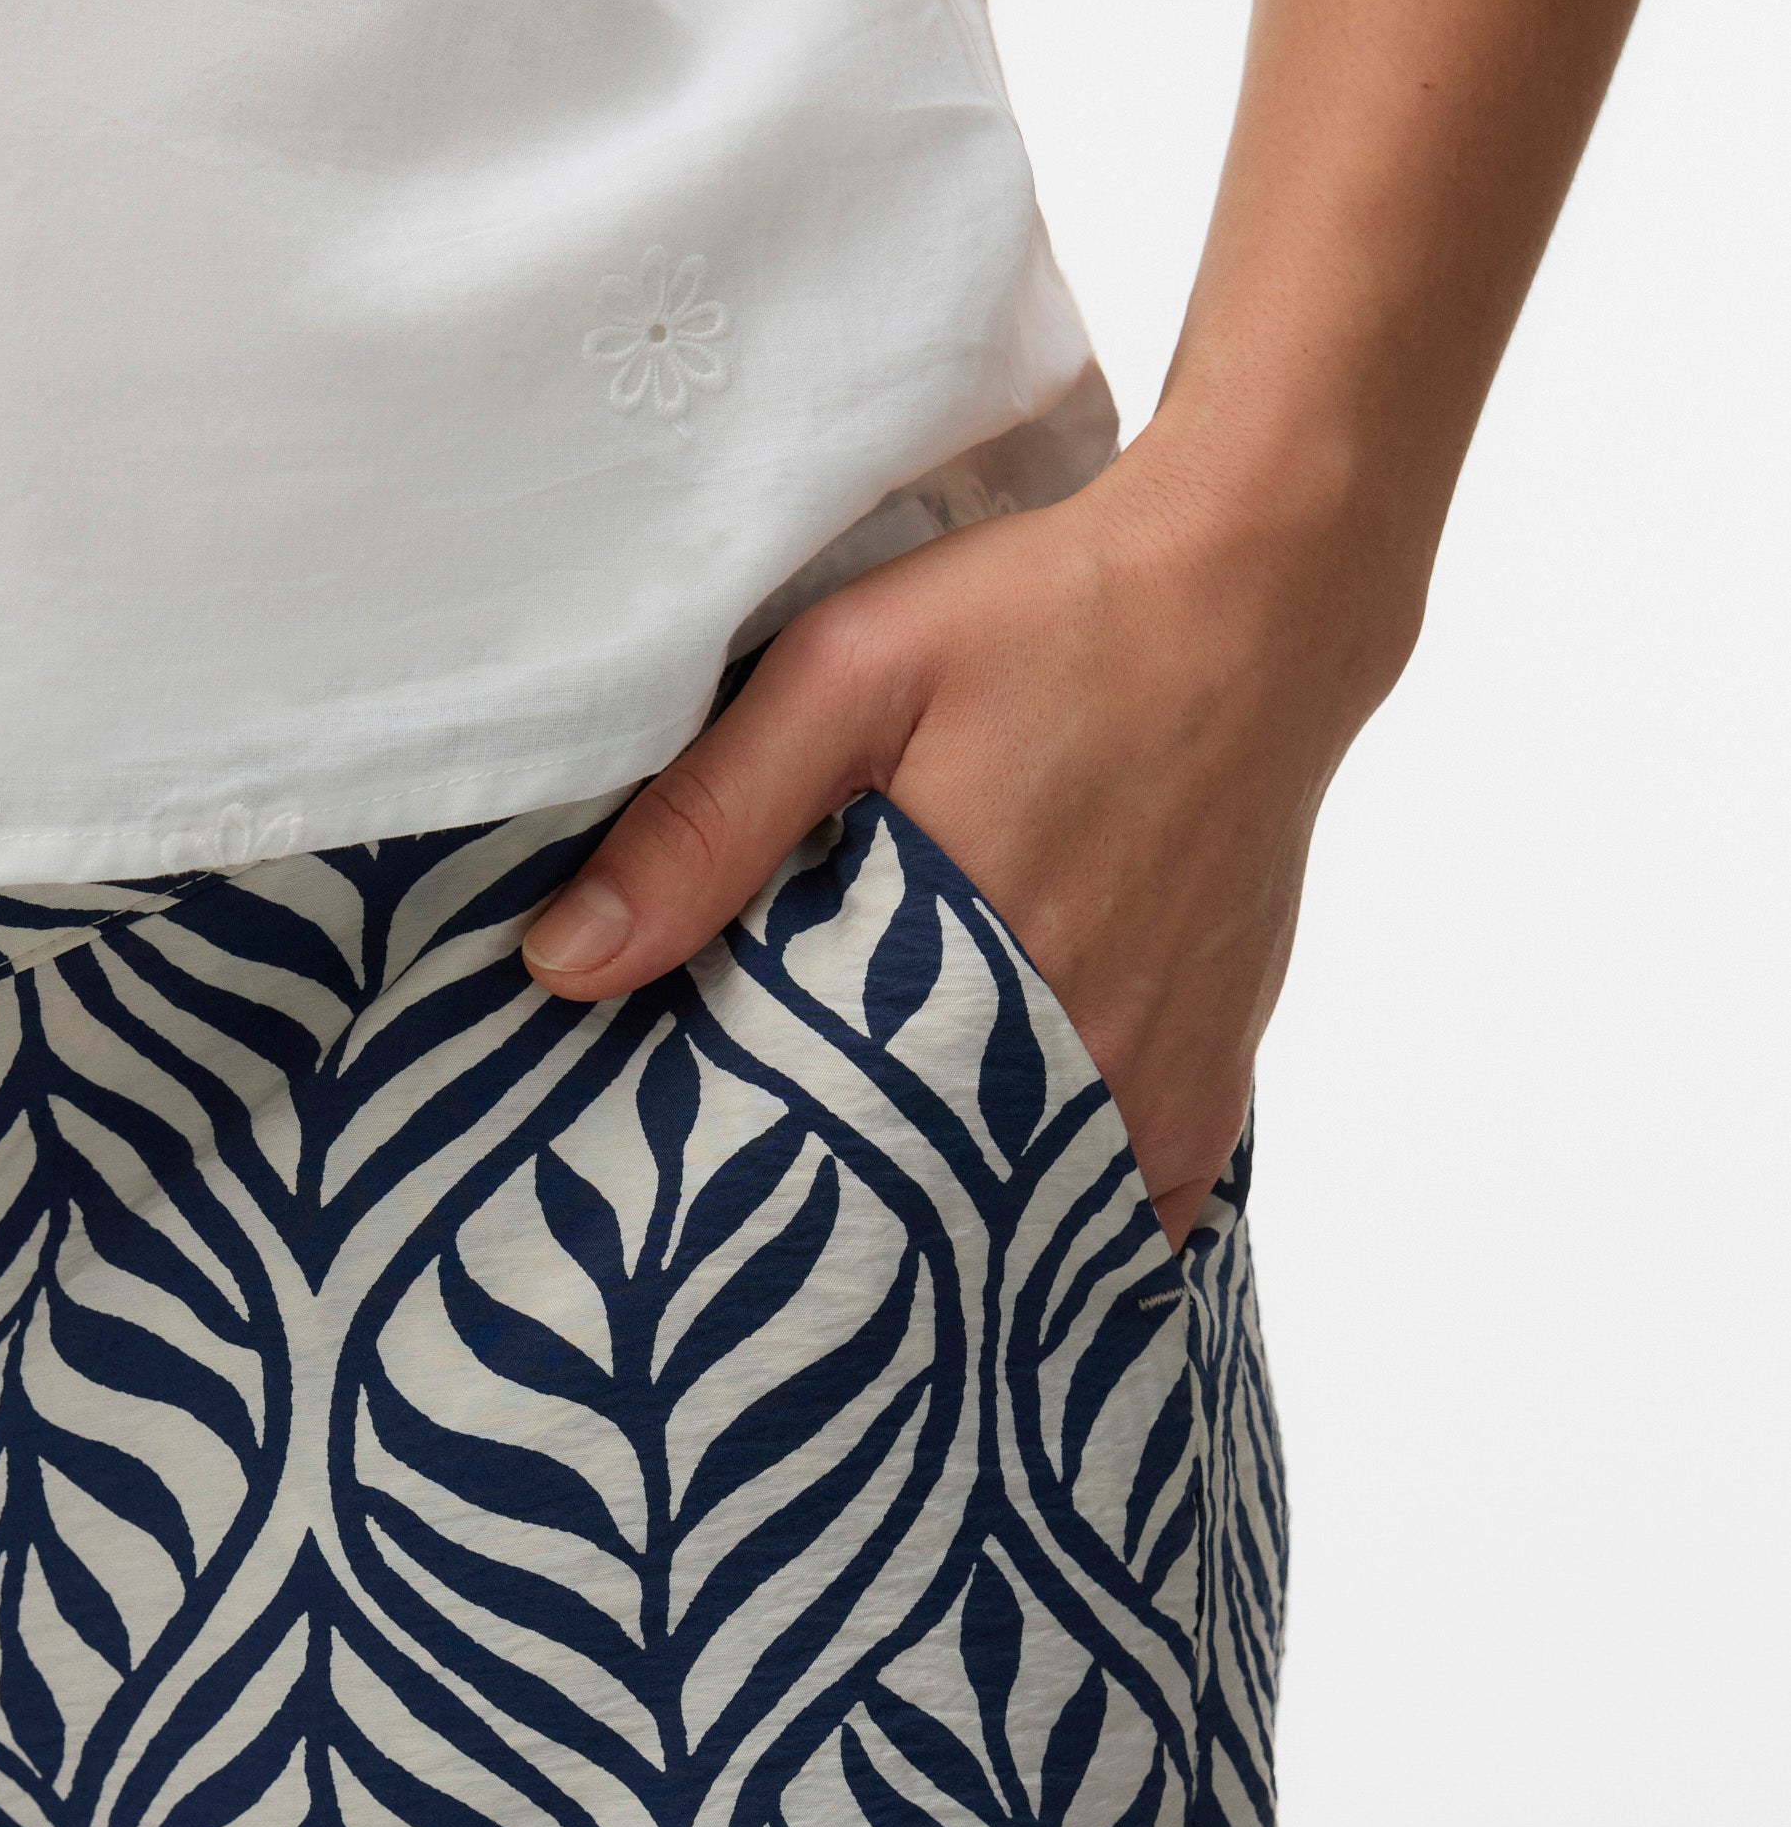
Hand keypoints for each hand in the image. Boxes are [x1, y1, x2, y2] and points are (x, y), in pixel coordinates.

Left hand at [522, 426, 1416, 1250]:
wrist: (1264, 592)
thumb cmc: (1052, 617)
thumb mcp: (848, 673)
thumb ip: (709, 819)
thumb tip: (563, 966)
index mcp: (974, 980)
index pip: (826, 1166)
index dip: (745, 1200)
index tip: (679, 1213)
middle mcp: (1086, 1065)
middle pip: (924, 1214)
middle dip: (833, 1234)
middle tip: (744, 1229)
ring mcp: (1163, 1088)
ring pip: (1023, 1228)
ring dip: (943, 1227)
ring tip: (851, 1218)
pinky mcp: (1213, 1084)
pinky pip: (1122, 1209)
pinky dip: (1047, 1215)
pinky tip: (978, 1197)